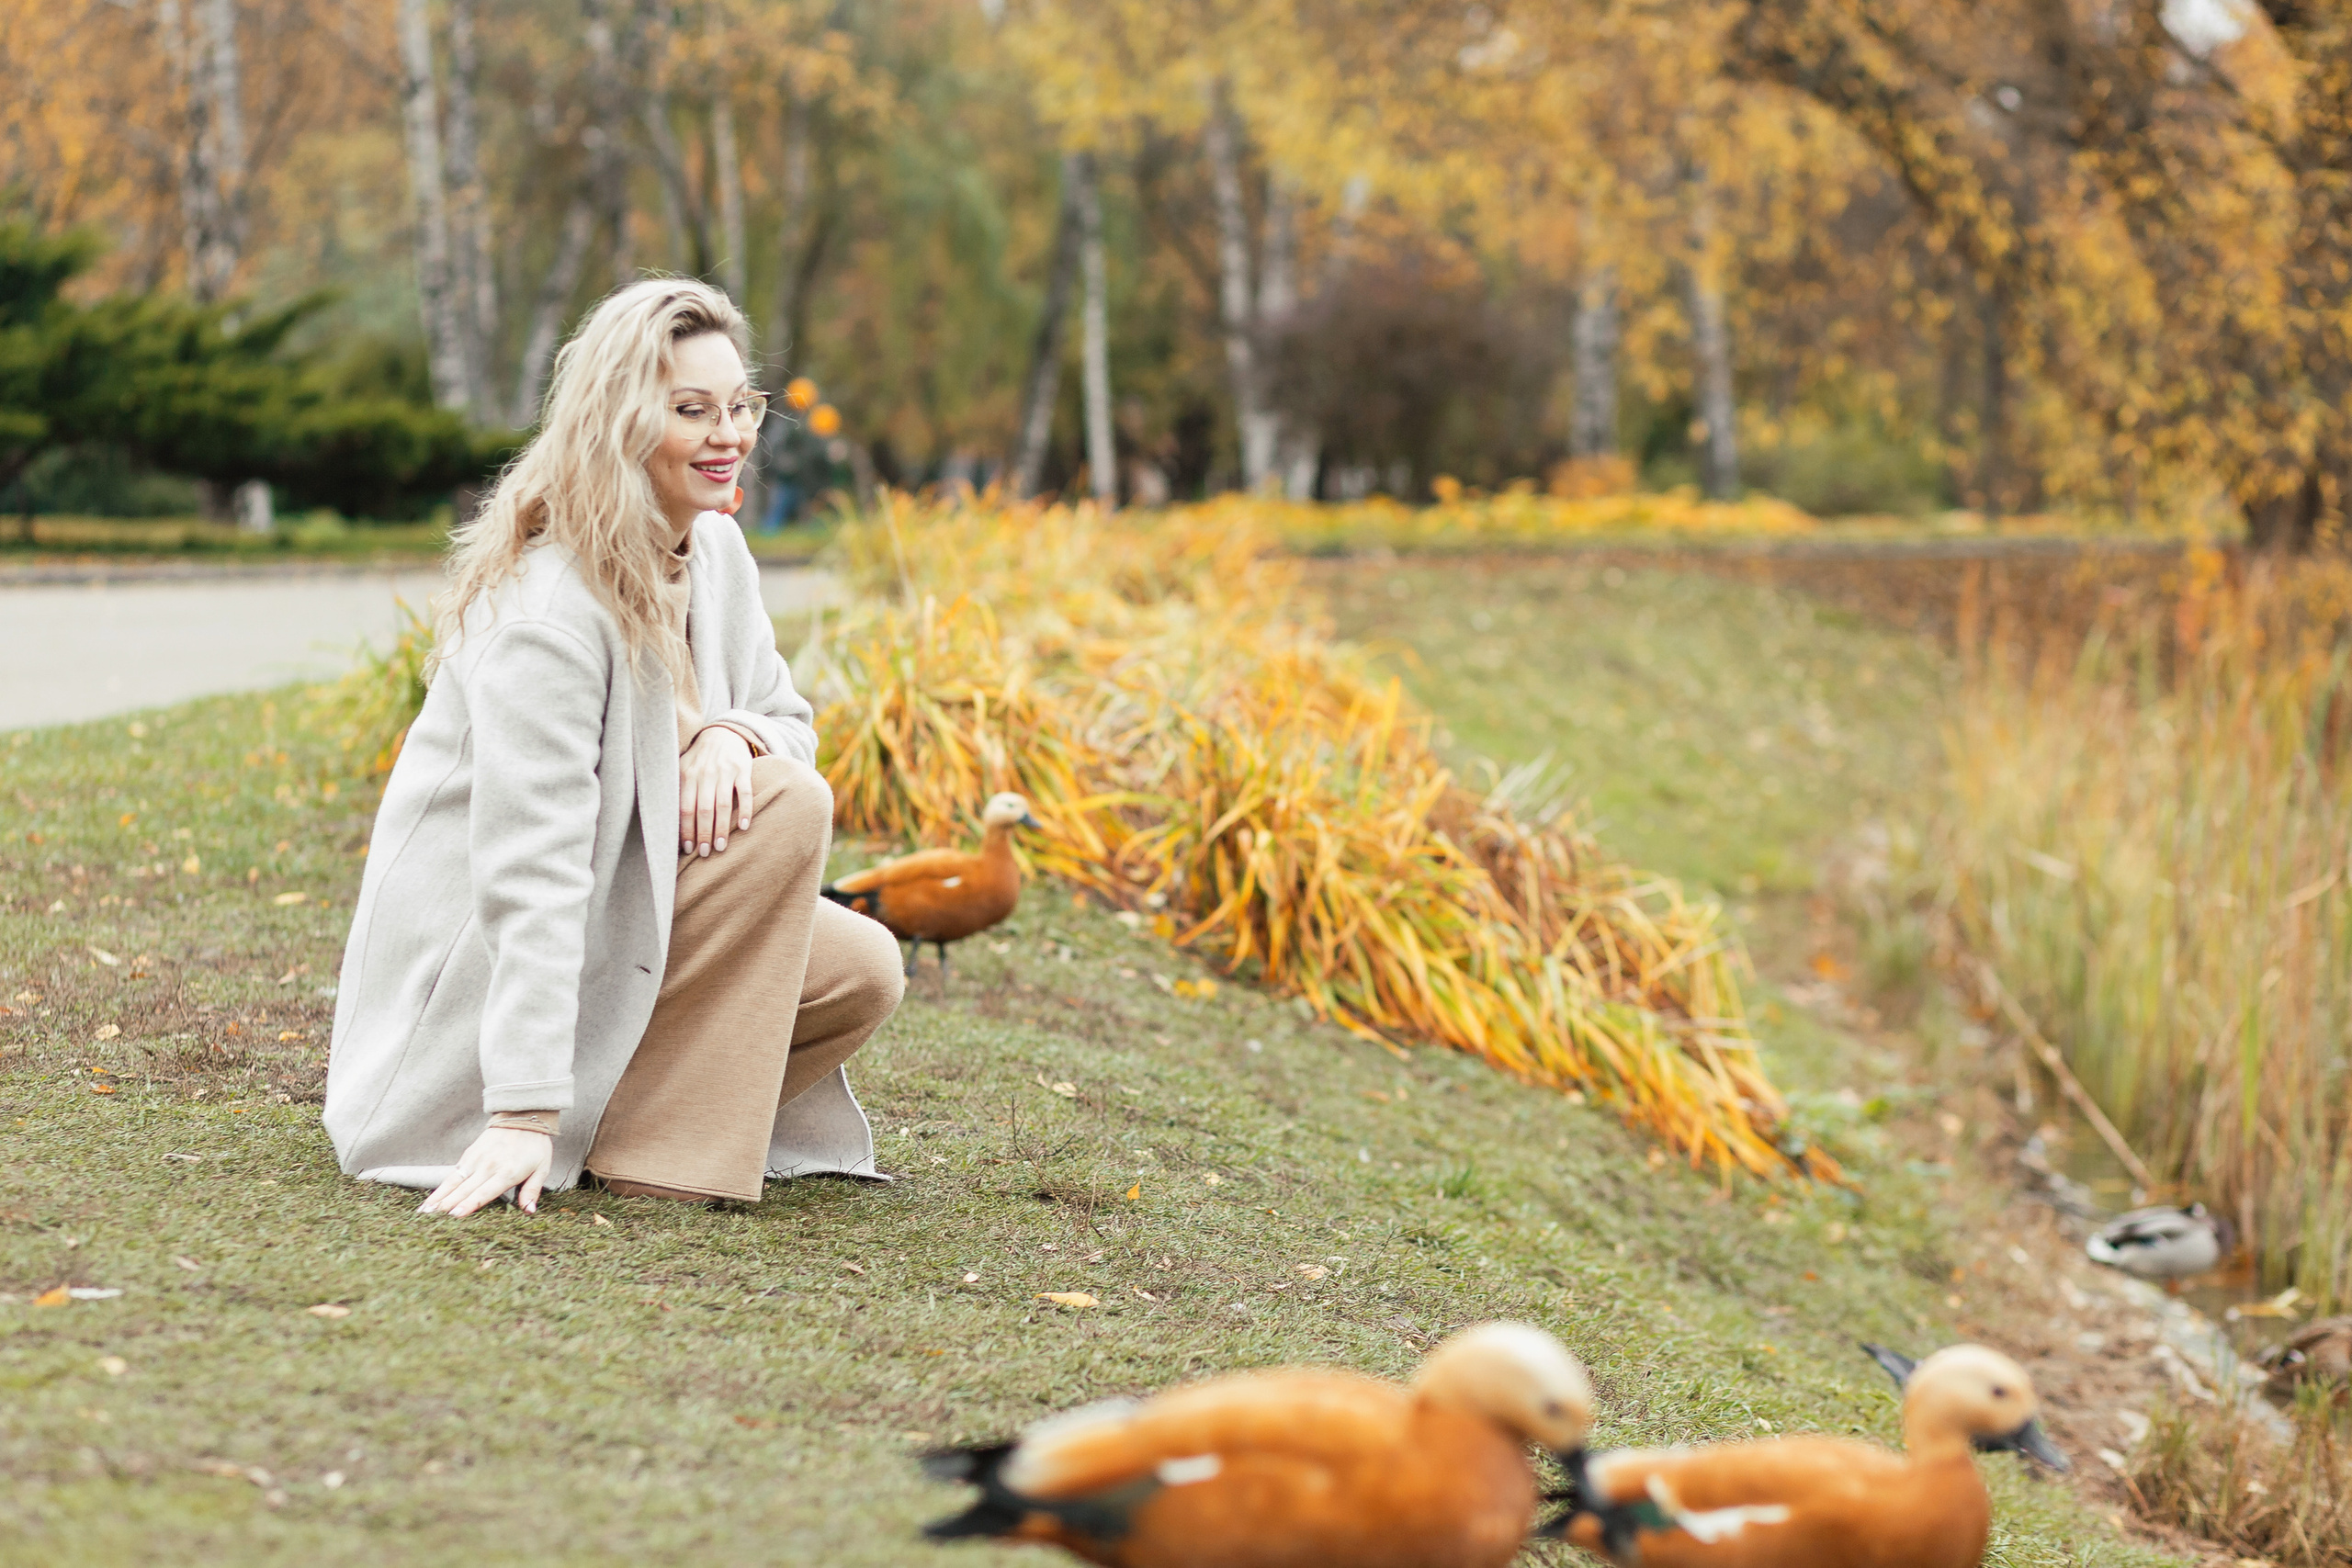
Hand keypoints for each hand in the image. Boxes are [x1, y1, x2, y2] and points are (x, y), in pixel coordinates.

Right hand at [419, 1127, 551, 1216]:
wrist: (523, 1116)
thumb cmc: (535, 1146)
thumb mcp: (542, 1168)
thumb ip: (532, 1190)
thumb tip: (529, 1211)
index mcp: (507, 1172)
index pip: (484, 1192)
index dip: (469, 1204)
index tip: (454, 1215)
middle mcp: (489, 1166)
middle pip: (465, 1189)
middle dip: (447, 1205)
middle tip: (430, 1218)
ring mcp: (477, 1159)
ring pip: (454, 1182)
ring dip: (438, 1197)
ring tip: (424, 1211)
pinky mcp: (470, 1154)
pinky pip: (453, 1173)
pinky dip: (442, 1186)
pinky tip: (431, 1199)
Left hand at [679, 724, 756, 857]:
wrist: (723, 733)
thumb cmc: (700, 758)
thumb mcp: (683, 768)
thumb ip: (677, 790)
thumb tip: (668, 821)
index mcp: (687, 775)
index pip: (685, 808)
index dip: (686, 830)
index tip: (688, 848)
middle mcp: (705, 773)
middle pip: (703, 809)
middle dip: (703, 834)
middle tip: (705, 853)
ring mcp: (725, 771)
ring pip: (722, 804)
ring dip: (722, 828)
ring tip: (721, 847)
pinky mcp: (743, 769)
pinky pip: (744, 792)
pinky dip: (744, 810)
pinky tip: (743, 826)